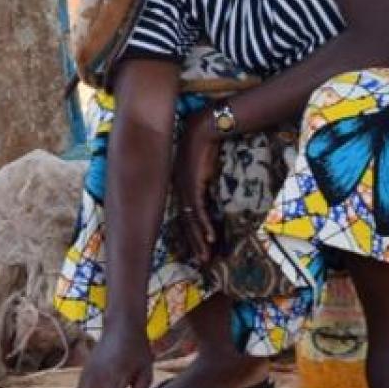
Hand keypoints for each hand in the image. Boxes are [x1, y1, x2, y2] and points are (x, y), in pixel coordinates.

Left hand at [172, 109, 222, 262]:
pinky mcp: (192, 184)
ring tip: (205, 256)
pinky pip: (198, 210)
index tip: (199, 247)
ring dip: (198, 240)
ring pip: (190, 220)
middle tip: (201, 260)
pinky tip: (210, 238)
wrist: (206, 127)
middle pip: (185, 222)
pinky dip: (204, 225)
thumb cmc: (207, 144)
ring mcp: (183, 187)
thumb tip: (211, 190)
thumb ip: (204, 180)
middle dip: (193, 243)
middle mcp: (178, 189)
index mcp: (179, 186)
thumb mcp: (204, 166)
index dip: (192, 233)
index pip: (185, 215)